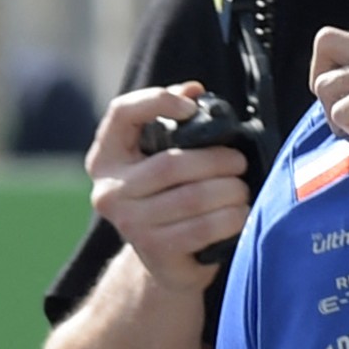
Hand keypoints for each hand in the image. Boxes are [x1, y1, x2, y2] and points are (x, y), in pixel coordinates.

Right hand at [85, 82, 250, 293]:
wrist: (168, 259)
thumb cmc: (174, 194)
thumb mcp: (169, 156)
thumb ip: (178, 120)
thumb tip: (194, 89)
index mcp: (107, 158)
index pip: (122, 114)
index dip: (157, 101)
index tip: (192, 105)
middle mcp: (109, 191)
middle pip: (172, 164)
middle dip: (218, 160)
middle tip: (239, 163)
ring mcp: (130, 224)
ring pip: (193, 198)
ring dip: (231, 191)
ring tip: (241, 190)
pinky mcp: (155, 251)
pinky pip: (204, 228)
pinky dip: (232, 217)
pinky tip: (239, 213)